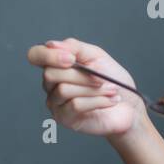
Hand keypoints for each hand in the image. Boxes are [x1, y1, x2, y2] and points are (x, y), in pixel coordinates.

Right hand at [25, 37, 142, 136]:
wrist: (129, 105)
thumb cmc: (112, 79)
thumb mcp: (95, 55)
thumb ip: (74, 47)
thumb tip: (51, 44)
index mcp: (56, 65)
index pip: (35, 55)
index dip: (48, 55)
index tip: (71, 58)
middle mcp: (50, 84)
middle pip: (51, 74)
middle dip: (81, 75)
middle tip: (102, 78)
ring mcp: (56, 103)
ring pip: (64, 90)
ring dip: (93, 89)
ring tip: (111, 90)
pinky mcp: (65, 118)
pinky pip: (75, 105)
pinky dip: (98, 100)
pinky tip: (111, 100)